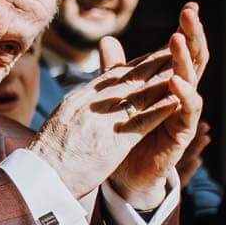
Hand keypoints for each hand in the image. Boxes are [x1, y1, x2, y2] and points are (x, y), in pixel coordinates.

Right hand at [28, 34, 191, 200]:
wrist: (40, 176)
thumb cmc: (45, 156)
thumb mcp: (57, 122)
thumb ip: (73, 109)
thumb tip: (77, 102)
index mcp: (79, 99)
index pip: (113, 76)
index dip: (136, 64)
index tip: (153, 54)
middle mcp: (93, 103)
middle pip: (131, 77)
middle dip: (156, 62)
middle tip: (176, 48)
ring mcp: (104, 120)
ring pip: (141, 94)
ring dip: (165, 79)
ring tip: (185, 67)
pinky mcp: (115, 140)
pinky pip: (144, 120)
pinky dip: (162, 109)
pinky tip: (178, 100)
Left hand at [108, 3, 209, 208]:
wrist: (123, 172)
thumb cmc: (127, 132)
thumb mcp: (119, 95)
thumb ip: (117, 70)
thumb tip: (108, 40)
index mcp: (168, 82)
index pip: (182, 51)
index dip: (187, 29)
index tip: (189, 6)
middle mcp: (180, 94)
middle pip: (193, 59)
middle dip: (193, 35)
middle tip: (190, 13)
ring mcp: (182, 113)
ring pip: (191, 80)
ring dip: (184, 59)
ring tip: (177, 38)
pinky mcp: (180, 132)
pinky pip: (186, 111)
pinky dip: (183, 94)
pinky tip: (175, 80)